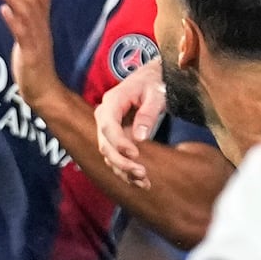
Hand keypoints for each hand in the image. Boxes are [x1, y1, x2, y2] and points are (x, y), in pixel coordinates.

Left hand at [0, 0, 62, 100]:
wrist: (44, 90)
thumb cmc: (36, 64)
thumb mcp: (33, 37)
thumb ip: (28, 18)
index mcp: (43, 24)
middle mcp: (42, 28)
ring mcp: (37, 40)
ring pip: (27, 12)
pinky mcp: (31, 53)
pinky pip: (23, 33)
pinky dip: (13, 20)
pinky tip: (3, 9)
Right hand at [90, 63, 167, 183]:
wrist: (155, 77)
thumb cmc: (156, 81)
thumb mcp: (156, 93)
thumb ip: (148, 113)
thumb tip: (140, 138)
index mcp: (112, 101)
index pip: (108, 126)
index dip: (119, 143)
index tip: (135, 155)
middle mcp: (105, 115)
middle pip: (104, 144)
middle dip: (121, 162)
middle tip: (142, 173)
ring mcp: (109, 127)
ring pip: (108, 154)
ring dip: (123, 170)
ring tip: (144, 182)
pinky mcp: (116, 136)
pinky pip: (115, 155)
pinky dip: (125, 170)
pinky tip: (141, 182)